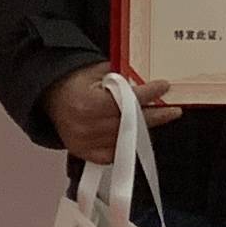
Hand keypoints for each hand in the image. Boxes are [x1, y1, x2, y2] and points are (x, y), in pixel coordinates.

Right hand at [46, 67, 179, 164]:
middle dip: (155, 116)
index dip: (149, 94)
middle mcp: (87, 126)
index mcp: (89, 103)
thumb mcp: (97, 72)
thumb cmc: (76, 82)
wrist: (52, 98)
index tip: (164, 86)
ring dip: (143, 130)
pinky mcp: (86, 154)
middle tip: (173, 110)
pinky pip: (115, 154)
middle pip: (130, 123)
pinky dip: (127, 144)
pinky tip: (137, 134)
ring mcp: (86, 143)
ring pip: (125, 139)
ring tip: (159, 119)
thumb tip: (146, 83)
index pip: (127, 100)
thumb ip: (120, 78)